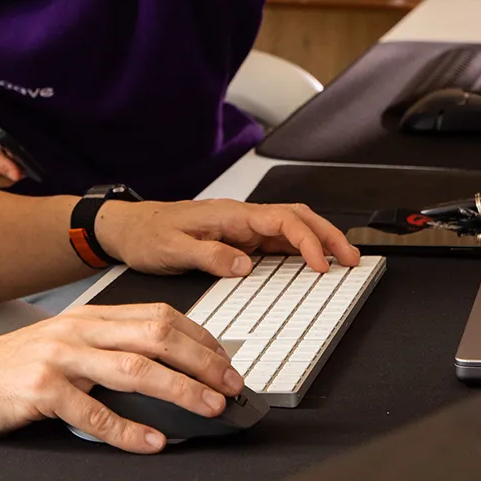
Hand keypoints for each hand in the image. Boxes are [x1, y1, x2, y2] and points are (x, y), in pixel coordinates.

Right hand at [0, 303, 243, 451]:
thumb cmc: (8, 370)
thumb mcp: (62, 348)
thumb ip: (105, 351)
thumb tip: (163, 370)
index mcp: (87, 317)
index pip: (158, 315)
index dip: (200, 337)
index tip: (226, 360)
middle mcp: (77, 330)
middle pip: (156, 336)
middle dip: (202, 360)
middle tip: (231, 384)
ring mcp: (58, 357)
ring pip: (134, 369)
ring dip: (179, 390)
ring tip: (208, 407)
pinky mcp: (39, 389)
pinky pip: (92, 411)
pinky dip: (127, 429)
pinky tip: (151, 441)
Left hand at [94, 199, 361, 276]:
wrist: (128, 228)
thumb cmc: (147, 234)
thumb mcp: (172, 249)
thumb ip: (210, 255)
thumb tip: (245, 265)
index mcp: (231, 215)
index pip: (282, 222)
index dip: (308, 241)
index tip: (321, 265)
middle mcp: (242, 218)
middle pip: (299, 218)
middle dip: (330, 235)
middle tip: (352, 259)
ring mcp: (243, 228)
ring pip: (293, 227)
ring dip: (321, 241)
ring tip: (342, 260)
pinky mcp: (240, 240)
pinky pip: (279, 241)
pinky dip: (302, 249)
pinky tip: (312, 263)